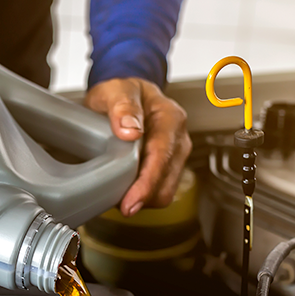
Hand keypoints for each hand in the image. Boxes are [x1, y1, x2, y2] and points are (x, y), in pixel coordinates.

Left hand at [84, 77, 190, 215]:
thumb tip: (131, 131)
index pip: (162, 158)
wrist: (126, 94)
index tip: (130, 203)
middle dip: (143, 198)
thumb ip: (122, 106)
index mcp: (170, 119)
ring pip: (164, 191)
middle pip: (166, 182)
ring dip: (142, 199)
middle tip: (116, 205)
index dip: (146, 184)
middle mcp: (178, 139)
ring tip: (117, 196)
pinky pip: (158, 190)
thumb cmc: (122, 92)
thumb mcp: (117, 90)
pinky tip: (125, 191)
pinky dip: (142, 196)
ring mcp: (175, 155)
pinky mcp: (168, 167)